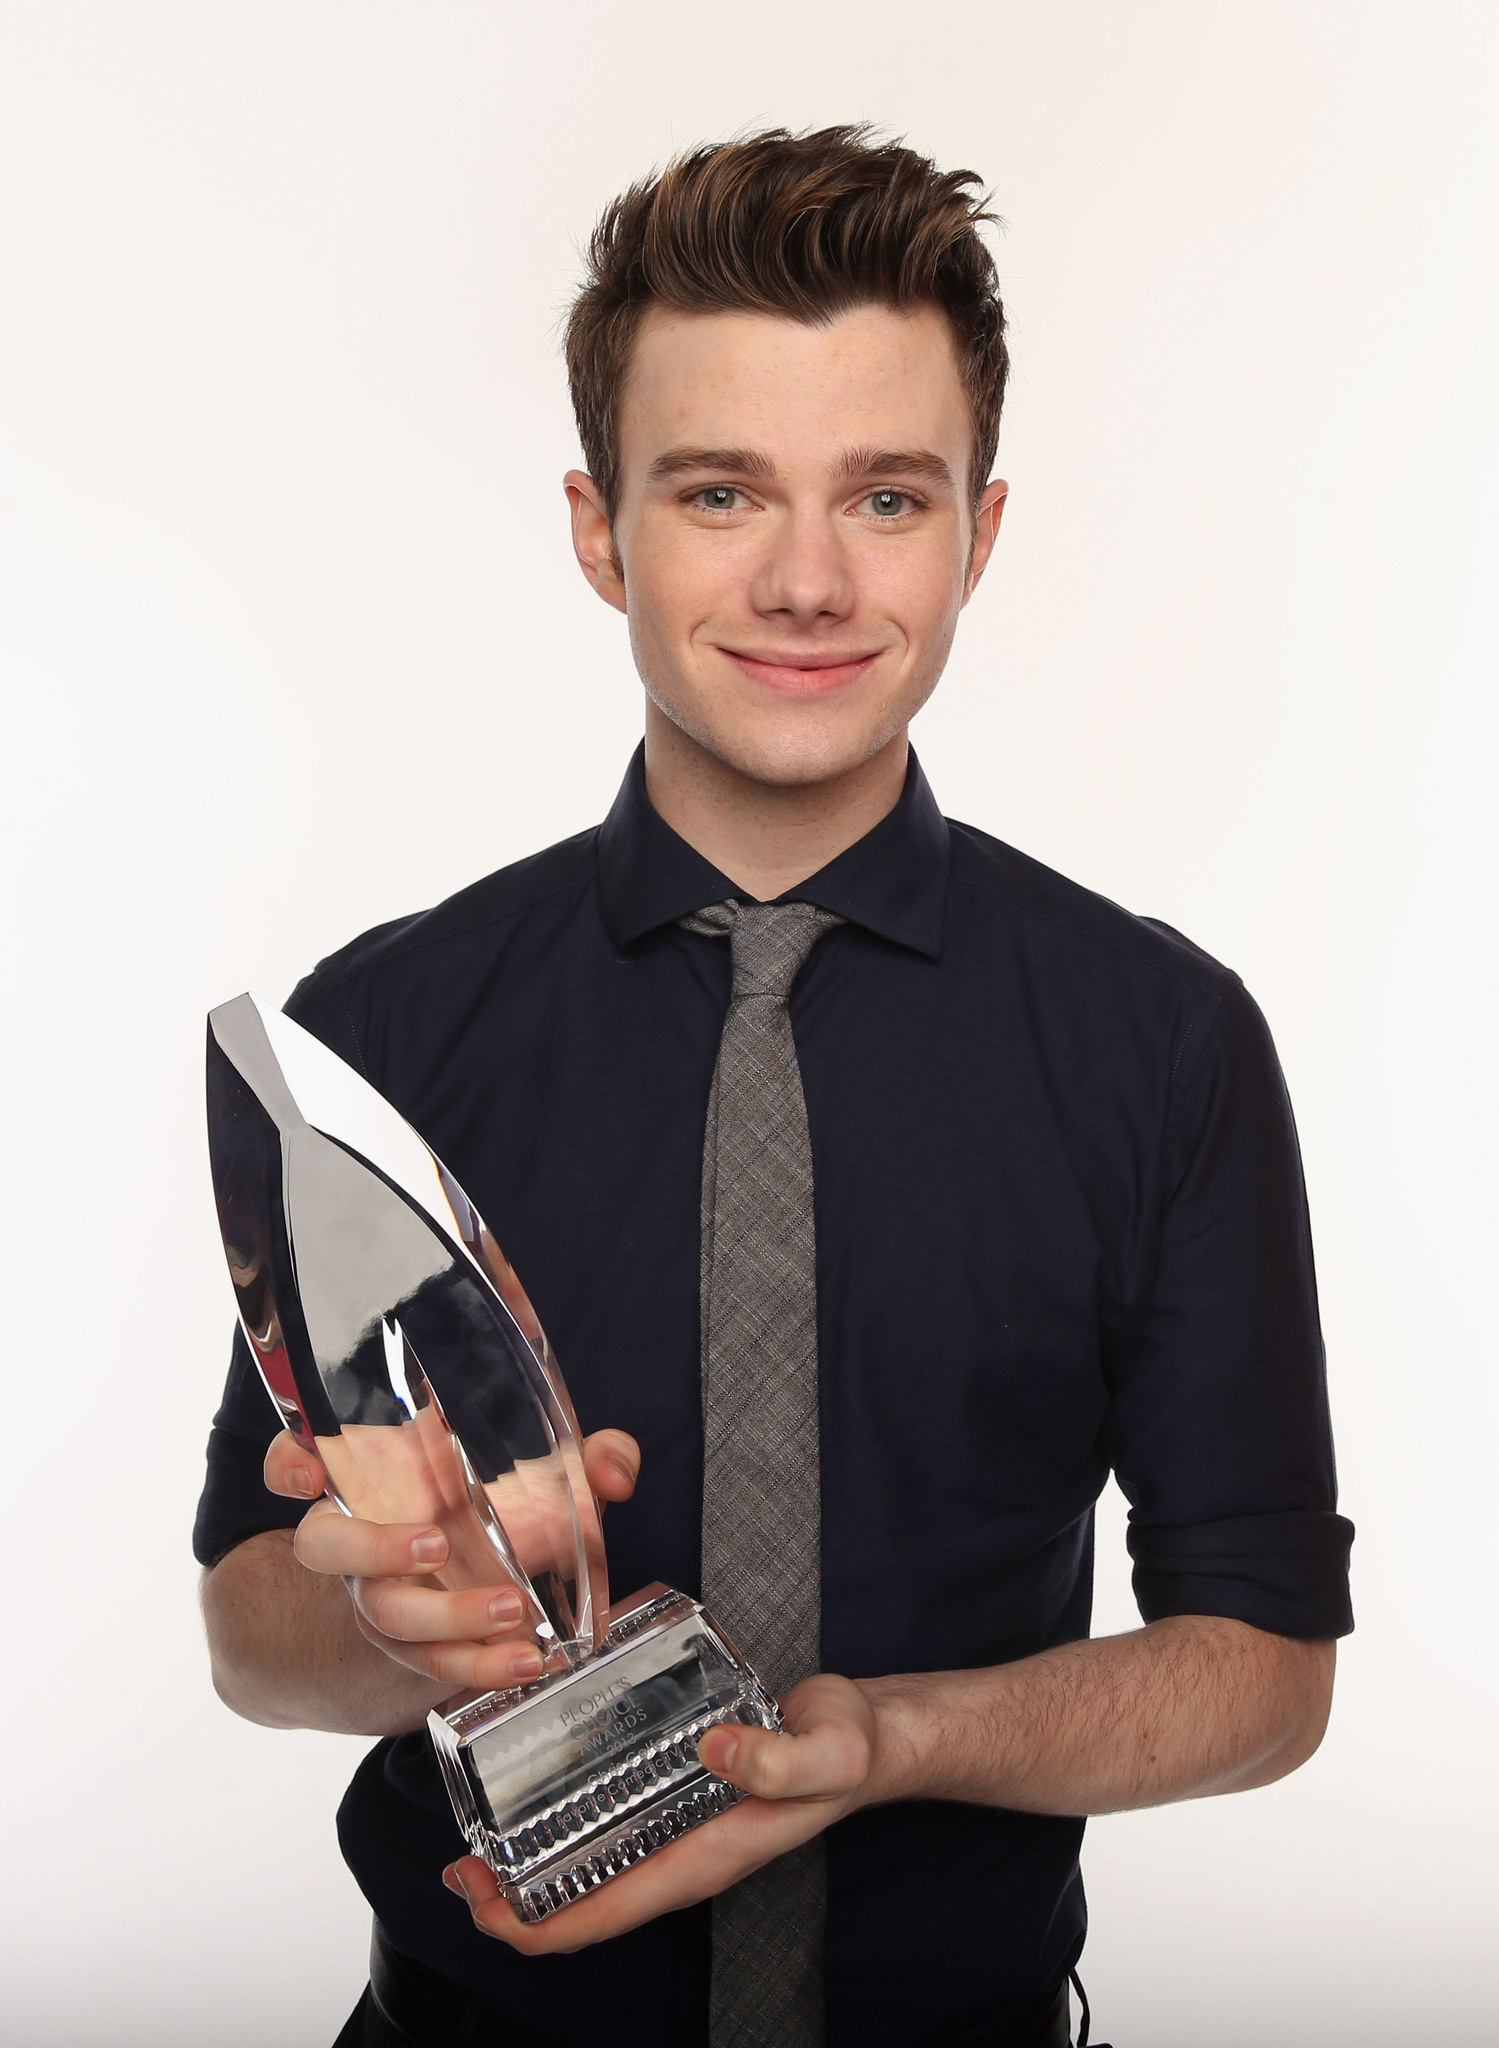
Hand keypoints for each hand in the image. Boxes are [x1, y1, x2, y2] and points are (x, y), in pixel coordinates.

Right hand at [263, 1426, 639, 1696]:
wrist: (476, 1577)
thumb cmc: (497, 1499)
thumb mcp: (537, 1465)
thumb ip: (585, 1457)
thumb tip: (615, 1469)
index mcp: (375, 1472)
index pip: (300, 1456)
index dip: (288, 1463)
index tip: (303, 1476)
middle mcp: (362, 1533)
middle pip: (326, 1545)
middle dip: (373, 1548)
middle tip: (435, 1544)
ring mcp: (382, 1595)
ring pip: (384, 1616)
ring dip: (444, 1620)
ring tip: (513, 1616)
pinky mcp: (418, 1645)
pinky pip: (428, 1665)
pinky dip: (474, 1669)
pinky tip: (523, 1664)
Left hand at [441, 1673, 882, 1952]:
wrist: (868, 1737)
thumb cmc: (847, 1748)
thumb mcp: (825, 1748)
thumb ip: (779, 1759)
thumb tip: (713, 1752)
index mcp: (703, 1858)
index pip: (603, 1915)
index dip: (532, 1925)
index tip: (479, 1901)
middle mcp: (680, 1854)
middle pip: (581, 1904)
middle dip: (511, 1903)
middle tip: (456, 1867)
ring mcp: (678, 1830)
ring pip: (588, 1871)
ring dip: (529, 1869)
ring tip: (477, 1840)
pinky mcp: (679, 1797)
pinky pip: (609, 1830)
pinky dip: (562, 1826)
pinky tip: (538, 1794)